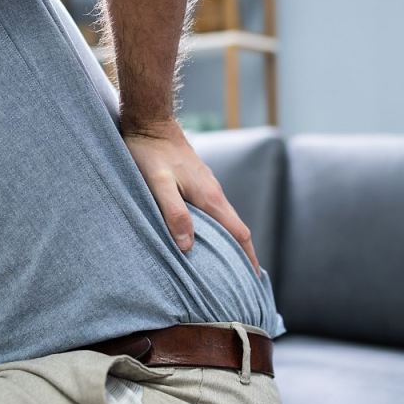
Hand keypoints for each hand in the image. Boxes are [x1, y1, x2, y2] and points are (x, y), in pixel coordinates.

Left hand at [122, 118, 260, 275]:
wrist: (150, 121)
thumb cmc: (151, 153)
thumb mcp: (158, 184)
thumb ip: (174, 212)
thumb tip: (187, 245)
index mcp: (210, 197)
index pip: (239, 233)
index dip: (248, 257)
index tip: (254, 280)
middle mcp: (213, 192)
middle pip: (236, 229)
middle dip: (242, 255)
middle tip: (242, 282)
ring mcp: (206, 186)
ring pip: (224, 220)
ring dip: (229, 242)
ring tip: (225, 265)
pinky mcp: (196, 182)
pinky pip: (213, 211)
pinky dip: (216, 228)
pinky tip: (203, 236)